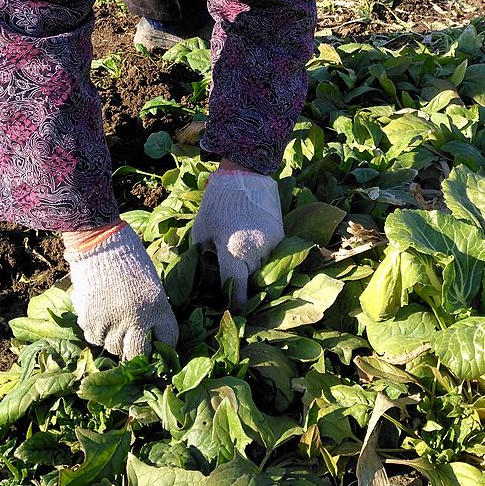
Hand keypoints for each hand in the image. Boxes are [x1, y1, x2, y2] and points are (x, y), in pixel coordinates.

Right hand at [66, 224, 178, 358]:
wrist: (100, 243)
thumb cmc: (128, 258)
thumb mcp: (151, 284)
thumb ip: (153, 309)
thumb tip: (150, 332)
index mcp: (158, 306)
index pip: (168, 340)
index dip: (163, 347)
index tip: (156, 346)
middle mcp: (137, 319)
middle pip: (136, 352)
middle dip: (135, 350)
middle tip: (131, 341)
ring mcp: (112, 322)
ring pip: (112, 347)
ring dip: (113, 339)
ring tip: (112, 323)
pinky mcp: (90, 320)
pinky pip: (94, 338)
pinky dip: (96, 332)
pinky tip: (99, 317)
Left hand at [192, 166, 283, 305]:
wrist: (245, 175)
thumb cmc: (217, 204)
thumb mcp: (202, 231)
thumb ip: (203, 258)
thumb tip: (206, 280)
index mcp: (234, 253)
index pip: (238, 293)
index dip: (235, 305)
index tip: (231, 310)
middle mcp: (257, 253)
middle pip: (253, 285)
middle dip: (245, 290)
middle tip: (234, 290)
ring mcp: (273, 245)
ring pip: (267, 273)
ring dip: (256, 276)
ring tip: (244, 272)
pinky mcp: (282, 237)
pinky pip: (275, 259)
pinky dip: (265, 262)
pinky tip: (253, 256)